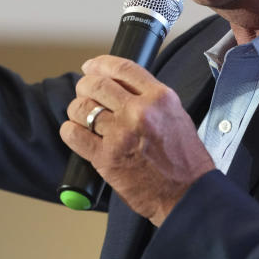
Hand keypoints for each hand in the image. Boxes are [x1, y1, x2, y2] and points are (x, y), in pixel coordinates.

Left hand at [60, 55, 215, 226]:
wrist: (188, 195)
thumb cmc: (185, 160)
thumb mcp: (176, 115)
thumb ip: (149, 98)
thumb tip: (121, 86)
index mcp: (159, 98)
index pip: (122, 68)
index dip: (100, 64)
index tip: (91, 67)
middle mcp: (138, 112)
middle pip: (97, 84)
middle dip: (85, 85)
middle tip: (84, 91)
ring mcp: (120, 135)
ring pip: (82, 108)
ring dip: (77, 109)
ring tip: (81, 115)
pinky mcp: (106, 158)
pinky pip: (74, 134)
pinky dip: (69, 131)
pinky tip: (75, 132)